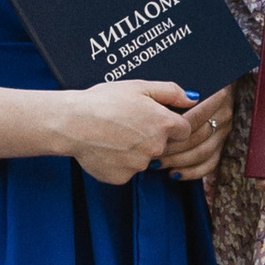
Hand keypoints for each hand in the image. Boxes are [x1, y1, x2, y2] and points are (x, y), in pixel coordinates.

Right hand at [57, 79, 191, 185]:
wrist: (72, 123)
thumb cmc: (103, 101)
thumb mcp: (138, 87)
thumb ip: (170, 92)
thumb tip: (192, 99)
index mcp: (164, 124)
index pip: (184, 130)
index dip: (171, 124)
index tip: (154, 119)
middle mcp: (156, 147)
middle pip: (164, 146)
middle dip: (152, 137)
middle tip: (128, 125)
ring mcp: (139, 165)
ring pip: (144, 159)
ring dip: (134, 151)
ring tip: (113, 134)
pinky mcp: (122, 178)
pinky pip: (126, 171)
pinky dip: (118, 162)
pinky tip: (105, 148)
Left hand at [160, 86, 232, 185]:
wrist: (212, 83)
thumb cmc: (190, 84)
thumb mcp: (181, 80)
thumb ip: (175, 90)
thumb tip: (179, 102)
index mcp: (218, 97)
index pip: (195, 117)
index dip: (174, 129)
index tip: (155, 133)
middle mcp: (224, 116)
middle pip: (197, 137)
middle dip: (172, 148)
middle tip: (152, 152)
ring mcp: (223, 133)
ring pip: (202, 153)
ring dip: (178, 161)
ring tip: (158, 163)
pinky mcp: (221, 147)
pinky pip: (209, 165)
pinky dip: (191, 172)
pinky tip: (174, 173)